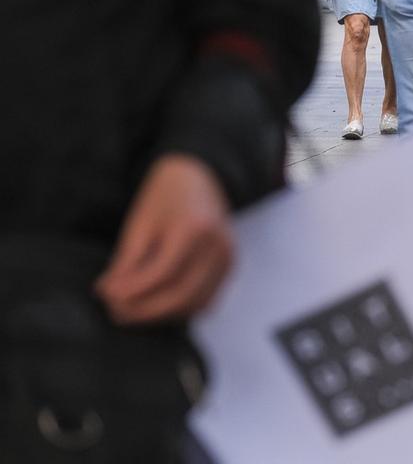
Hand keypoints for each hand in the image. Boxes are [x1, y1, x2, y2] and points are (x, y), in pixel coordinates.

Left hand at [95, 154, 233, 324]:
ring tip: (132, 310)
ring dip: (162, 314)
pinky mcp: (229, 266)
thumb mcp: (139, 223)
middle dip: (145, 310)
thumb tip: (109, 294)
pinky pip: (206, 300)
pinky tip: (157, 305)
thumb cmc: (165, 196)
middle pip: (181, 294)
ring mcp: (228, 257)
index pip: (161, 272)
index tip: (105, 296)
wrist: (199, 176)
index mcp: (194, 227)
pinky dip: (180, 309)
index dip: (132, 290)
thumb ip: (127, 261)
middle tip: (115, 311)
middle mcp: (217, 245)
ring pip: (195, 303)